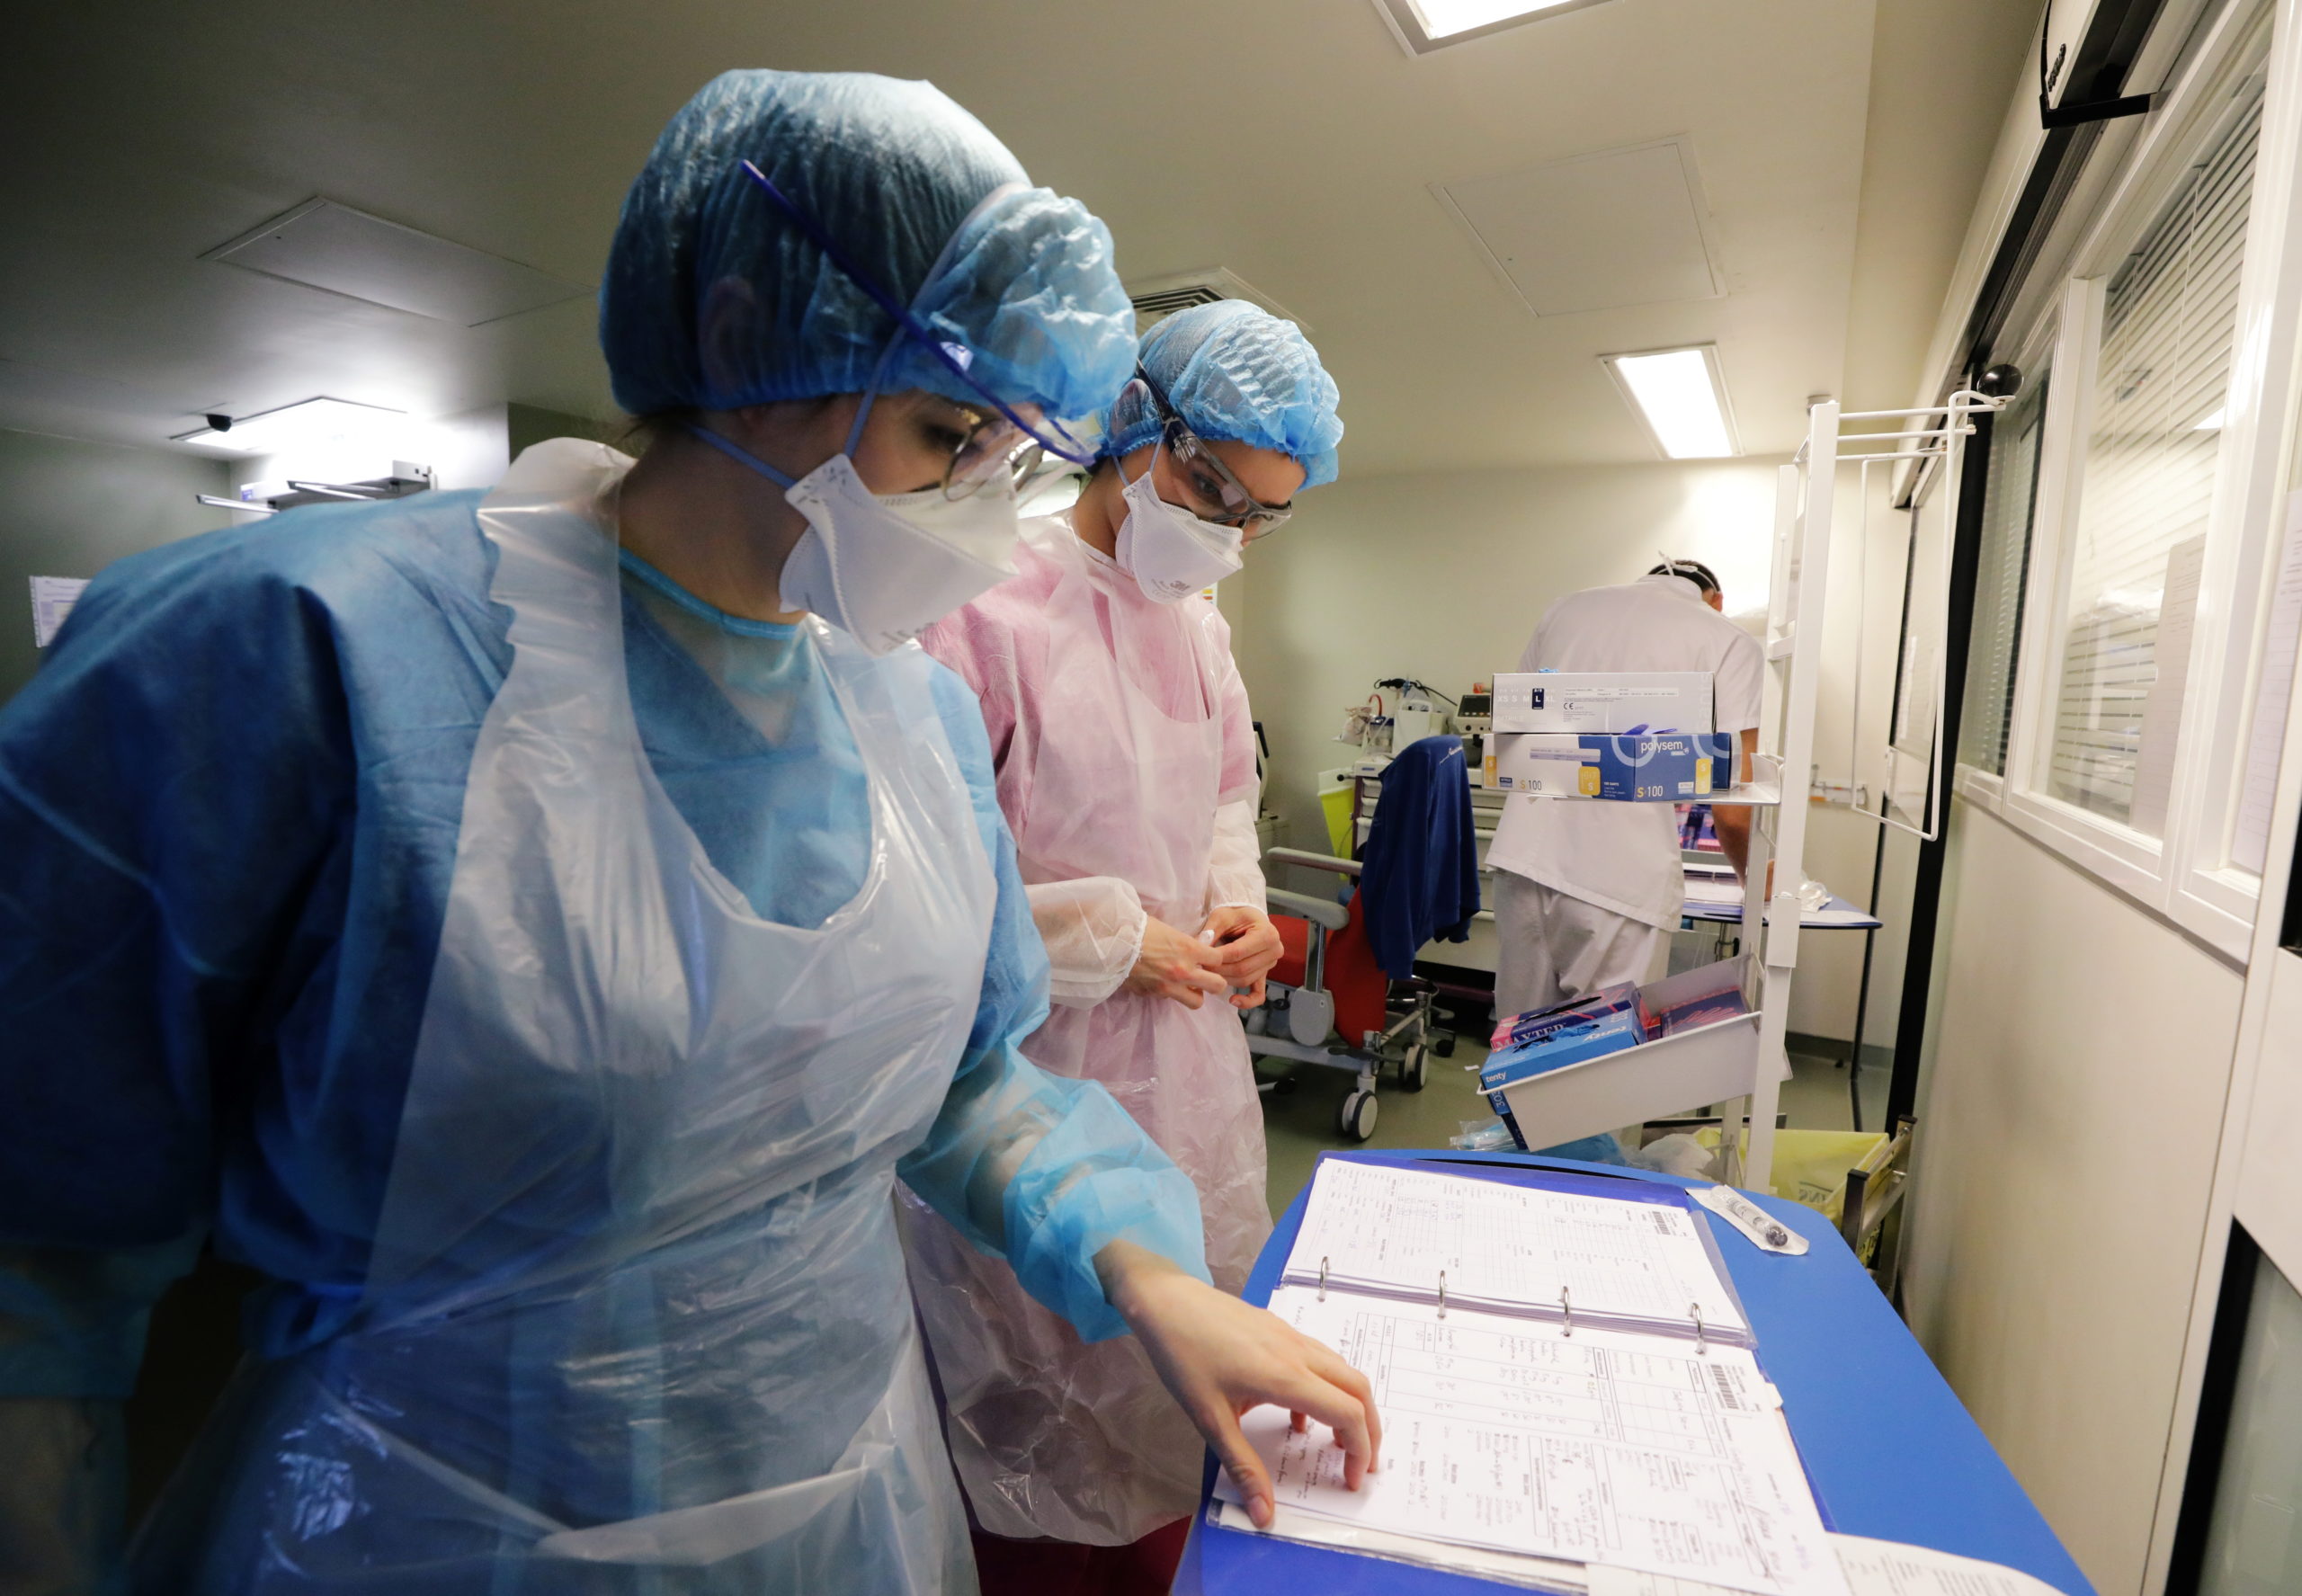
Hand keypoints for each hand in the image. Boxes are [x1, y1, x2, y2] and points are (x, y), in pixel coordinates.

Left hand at [1098, 1242, 1380, 1528]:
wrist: (1165, 1301)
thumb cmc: (1184, 1358)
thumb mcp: (1209, 1420)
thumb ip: (1242, 1467)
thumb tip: (1264, 1515)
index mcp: (1286, 1376)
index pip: (1348, 1414)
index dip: (1359, 1451)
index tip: (1349, 1480)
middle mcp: (1298, 1352)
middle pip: (1358, 1388)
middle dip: (1370, 1429)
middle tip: (1362, 1464)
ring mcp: (1290, 1336)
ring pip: (1341, 1371)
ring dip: (1351, 1406)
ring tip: (1338, 1443)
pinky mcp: (1278, 1329)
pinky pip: (1318, 1360)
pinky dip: (1324, 1390)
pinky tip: (1298, 1416)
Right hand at [1125, 916, 1229, 1008]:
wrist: (1111, 942)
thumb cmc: (1138, 928)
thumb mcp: (1168, 930)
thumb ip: (1185, 944)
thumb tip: (1195, 950)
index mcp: (1188, 949)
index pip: (1219, 959)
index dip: (1215, 959)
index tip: (1209, 958)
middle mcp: (1183, 971)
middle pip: (1217, 985)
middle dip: (1214, 981)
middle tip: (1206, 976)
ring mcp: (1169, 986)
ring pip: (1197, 1001)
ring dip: (1195, 993)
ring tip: (1186, 985)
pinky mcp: (1153, 994)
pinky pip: (1171, 999)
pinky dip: (1171, 993)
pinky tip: (1162, 981)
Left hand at [1201, 905, 1281, 1008]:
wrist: (1248, 918)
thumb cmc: (1237, 914)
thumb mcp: (1223, 915)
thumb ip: (1212, 930)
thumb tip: (1201, 945)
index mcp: (1267, 934)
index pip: (1238, 952)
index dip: (1218, 958)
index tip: (1201, 959)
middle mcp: (1274, 950)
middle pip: (1242, 968)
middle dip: (1219, 971)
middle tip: (1200, 969)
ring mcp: (1270, 964)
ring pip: (1245, 980)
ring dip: (1225, 980)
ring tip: (1208, 976)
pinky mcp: (1265, 974)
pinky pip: (1259, 993)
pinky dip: (1247, 1001)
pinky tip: (1233, 1001)